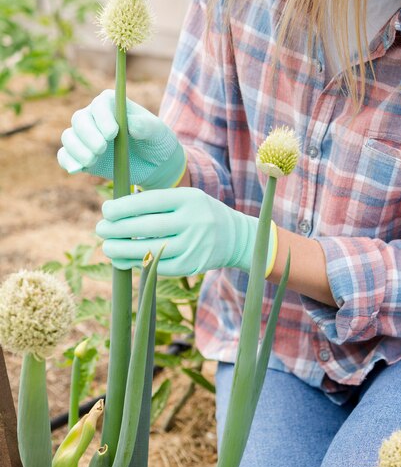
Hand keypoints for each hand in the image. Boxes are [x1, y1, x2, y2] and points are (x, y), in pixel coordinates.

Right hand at [57, 90, 185, 188]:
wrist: (154, 165)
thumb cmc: (156, 141)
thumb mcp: (158, 132)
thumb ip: (146, 126)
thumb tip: (130, 125)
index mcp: (112, 104)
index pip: (100, 105)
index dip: (103, 118)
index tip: (112, 133)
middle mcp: (94, 117)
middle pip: (80, 120)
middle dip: (88, 135)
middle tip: (102, 149)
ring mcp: (86, 137)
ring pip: (70, 137)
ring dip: (78, 149)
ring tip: (93, 160)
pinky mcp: (82, 156)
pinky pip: (66, 156)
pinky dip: (68, 161)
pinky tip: (76, 169)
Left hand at [95, 188, 276, 275]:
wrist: (235, 237)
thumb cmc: (200, 214)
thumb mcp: (185, 199)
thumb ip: (156, 204)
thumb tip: (115, 214)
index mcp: (189, 199)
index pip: (150, 202)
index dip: (124, 207)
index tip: (106, 210)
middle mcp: (193, 222)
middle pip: (147, 227)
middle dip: (118, 229)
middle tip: (100, 229)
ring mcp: (193, 246)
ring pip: (149, 250)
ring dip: (122, 250)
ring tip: (107, 247)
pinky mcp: (191, 266)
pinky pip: (158, 267)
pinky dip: (137, 264)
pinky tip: (123, 260)